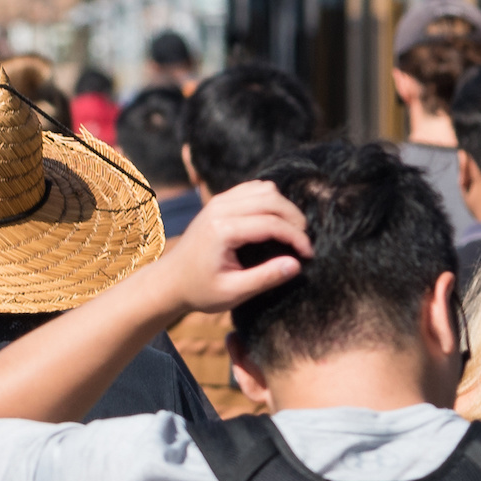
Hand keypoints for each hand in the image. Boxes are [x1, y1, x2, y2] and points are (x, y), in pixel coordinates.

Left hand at [152, 179, 311, 315]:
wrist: (171, 280)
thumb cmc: (200, 290)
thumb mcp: (234, 292)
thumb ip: (265, 278)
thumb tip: (296, 264)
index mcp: (223, 230)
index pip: (272, 223)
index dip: (296, 238)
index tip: (309, 255)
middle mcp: (220, 208)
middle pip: (272, 199)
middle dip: (295, 219)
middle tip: (304, 244)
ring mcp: (219, 201)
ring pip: (265, 189)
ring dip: (284, 208)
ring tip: (293, 233)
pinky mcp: (220, 200)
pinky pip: (254, 188)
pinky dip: (270, 201)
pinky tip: (275, 222)